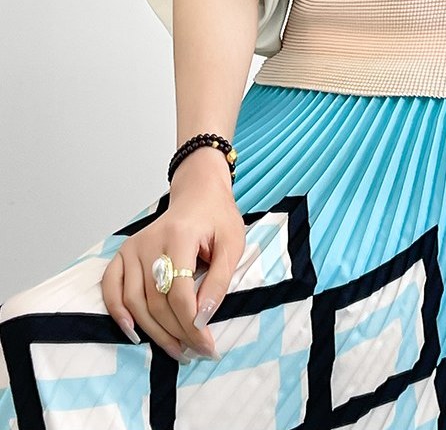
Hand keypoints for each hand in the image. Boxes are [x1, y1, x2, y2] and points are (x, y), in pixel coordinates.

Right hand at [101, 152, 246, 362]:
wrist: (198, 194)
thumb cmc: (217, 218)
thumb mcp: (233, 244)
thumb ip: (219, 281)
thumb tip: (203, 318)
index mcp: (179, 236)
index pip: (180, 293)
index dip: (193, 325)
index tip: (208, 345)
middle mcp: (150, 241)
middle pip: (156, 301)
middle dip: (177, 333)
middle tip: (196, 352)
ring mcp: (133, 246)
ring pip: (134, 301)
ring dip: (153, 331)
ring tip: (175, 349)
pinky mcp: (124, 252)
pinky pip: (111, 286)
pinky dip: (117, 311)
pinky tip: (132, 332)